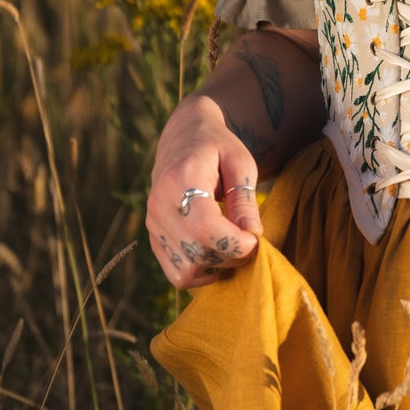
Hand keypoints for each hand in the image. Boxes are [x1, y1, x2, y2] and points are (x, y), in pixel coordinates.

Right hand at [146, 95, 264, 289]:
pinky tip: (216, 253)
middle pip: (197, 252)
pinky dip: (200, 272)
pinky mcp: (153, 237)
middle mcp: (160, 205)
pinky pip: (176, 272)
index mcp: (180, 180)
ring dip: (217, 267)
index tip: (255, 239)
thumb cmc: (217, 147)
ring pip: (187, 269)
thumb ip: (245, 199)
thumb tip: (252, 235)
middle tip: (249, 240)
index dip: (235, 243)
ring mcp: (153, 223)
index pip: (205, 228)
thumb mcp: (240, 162)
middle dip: (231, 256)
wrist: (183, 137)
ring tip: (232, 245)